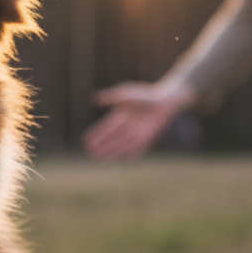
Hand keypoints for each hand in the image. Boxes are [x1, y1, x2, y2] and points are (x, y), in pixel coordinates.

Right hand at [81, 80, 197, 160]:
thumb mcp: (125, 94)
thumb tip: (94, 99)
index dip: (96, 135)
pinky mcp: (147, 139)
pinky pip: (136, 149)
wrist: (165, 101)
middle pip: (112, 139)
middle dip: (101, 146)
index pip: (106, 128)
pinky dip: (128, 154)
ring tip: (100, 157)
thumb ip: (110, 98)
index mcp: (120, 116)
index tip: (86, 140)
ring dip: (111, 152)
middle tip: (89, 152)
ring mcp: (137, 133)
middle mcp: (128, 127)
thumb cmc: (145, 95)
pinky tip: (120, 158)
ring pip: (121, 146)